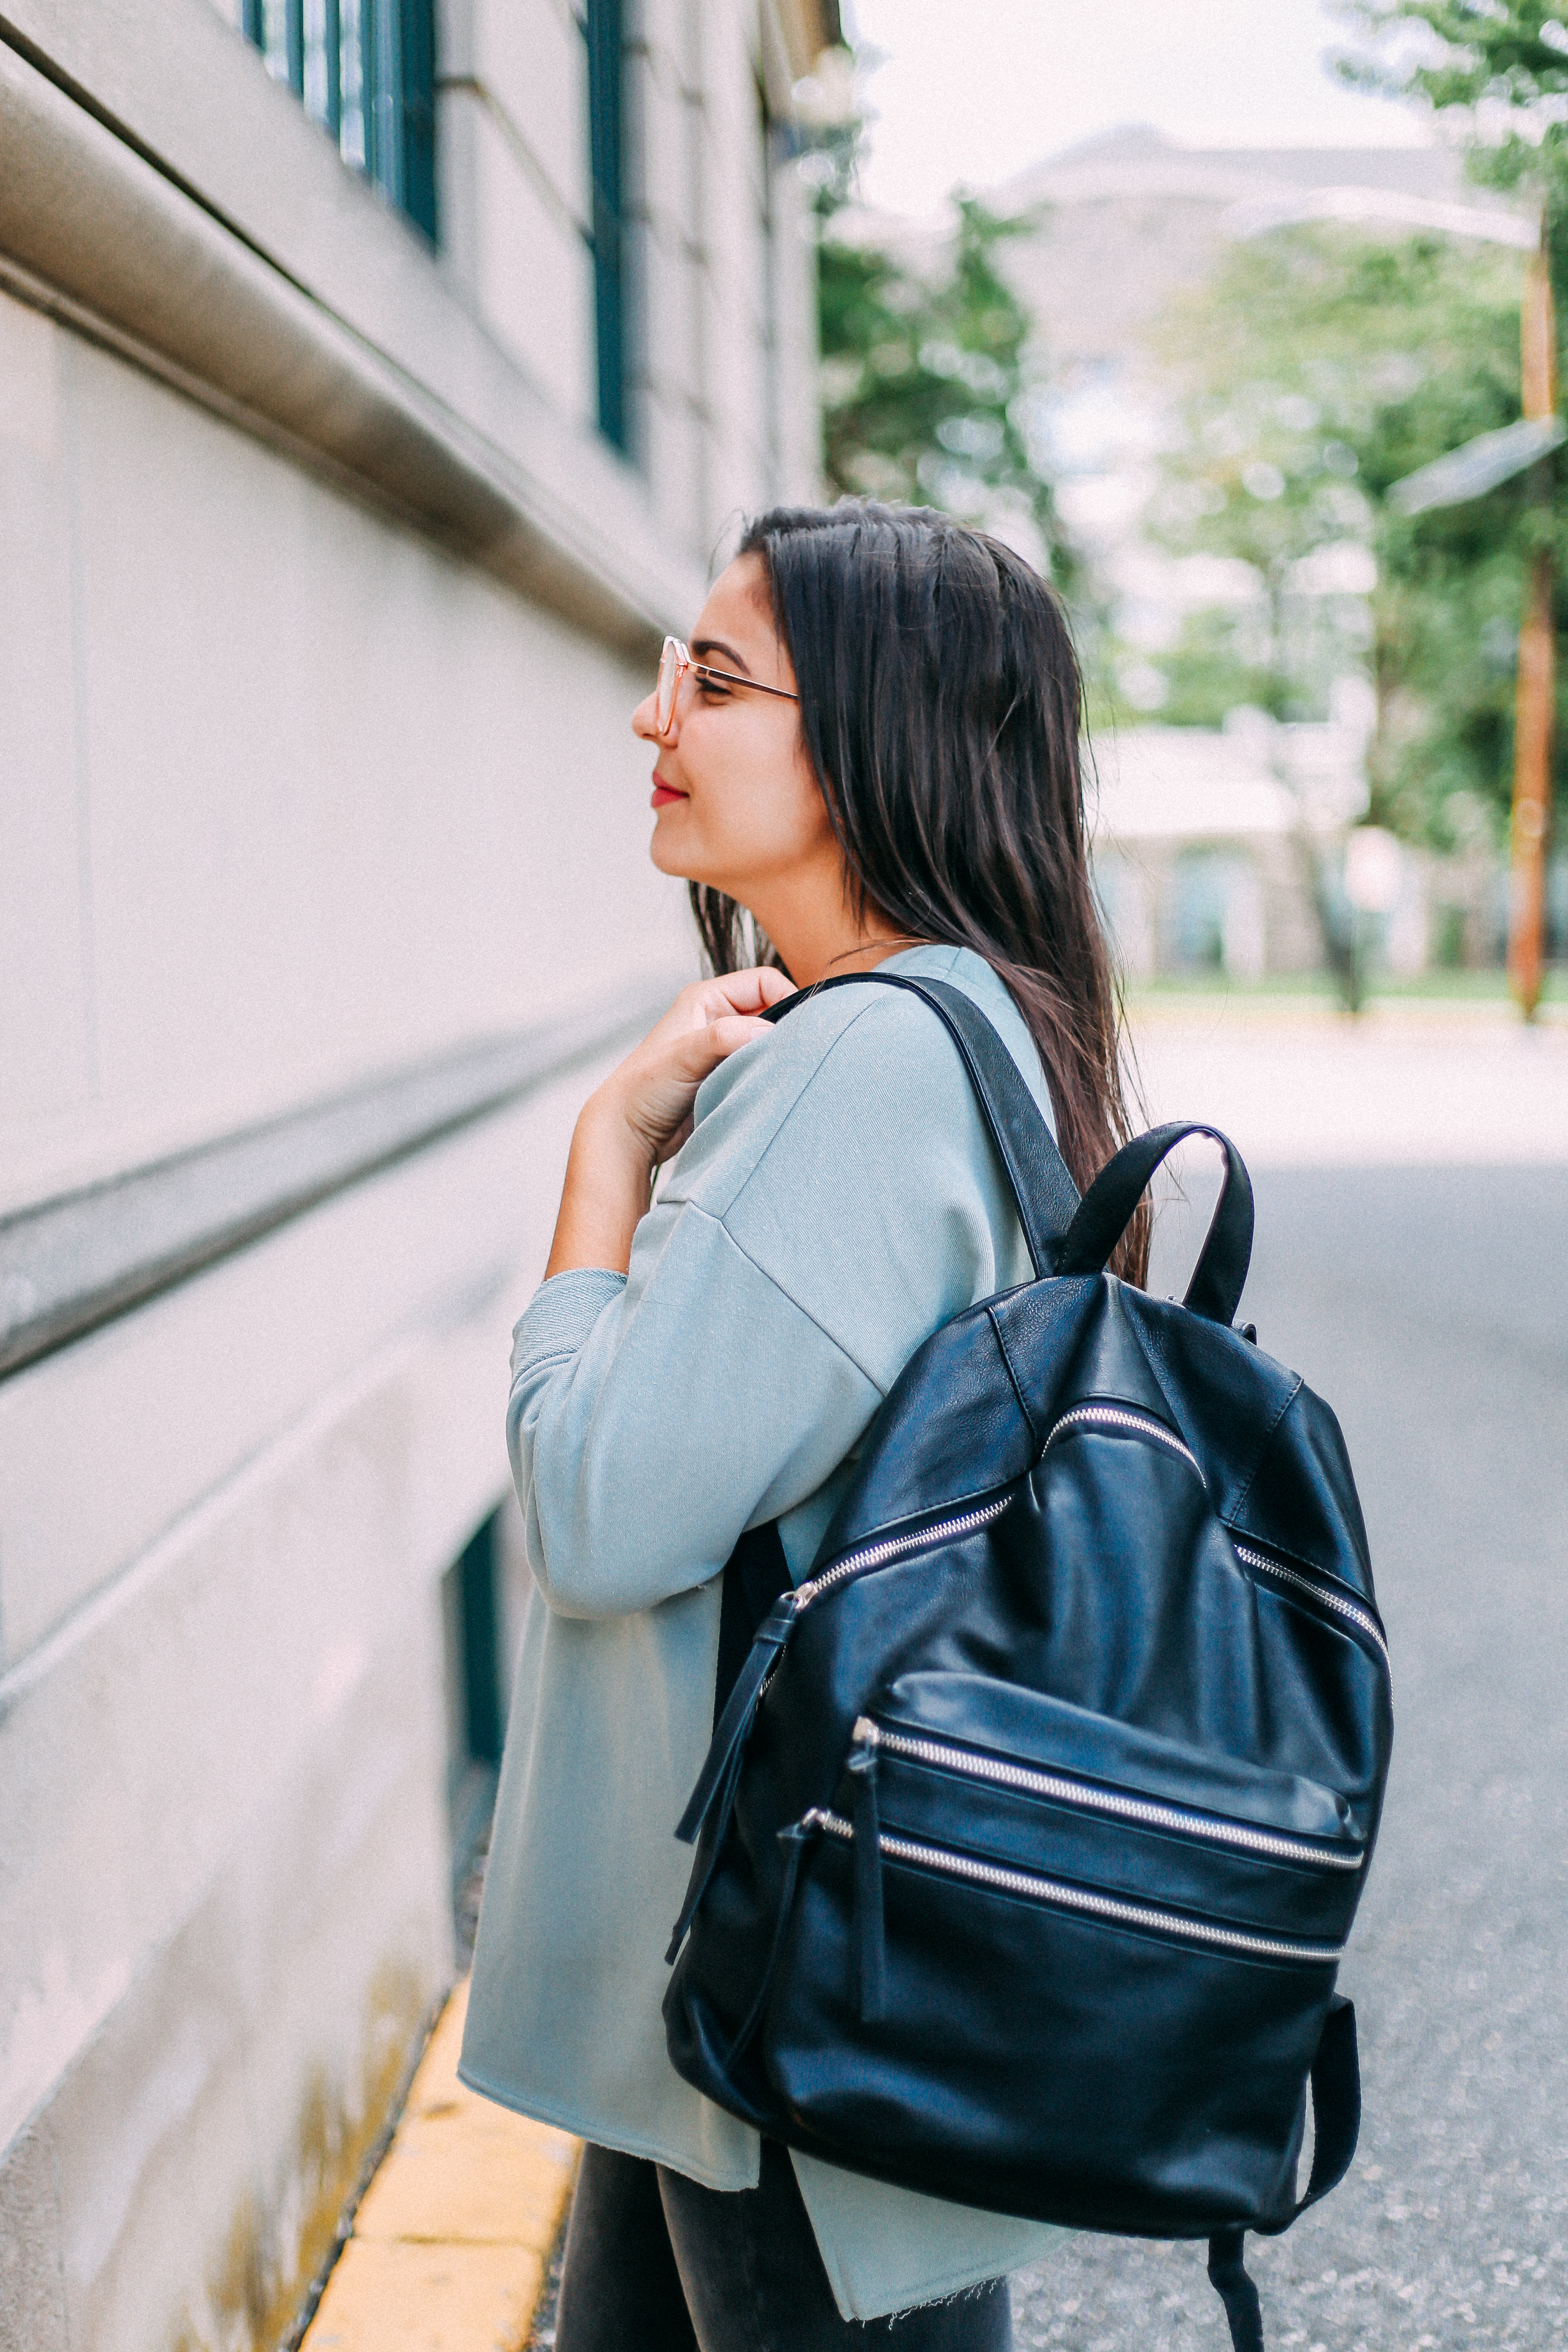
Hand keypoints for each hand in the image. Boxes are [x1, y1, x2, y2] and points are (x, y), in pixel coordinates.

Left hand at [544, 968, 794, 1277]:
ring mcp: (724, 1048)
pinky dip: (770, 1076)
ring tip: (781, 1076)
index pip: (766, 983)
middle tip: (796, 1057)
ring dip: (778, 1057)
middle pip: (773, 1011)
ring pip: (769, 1042)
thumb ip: (725, 1037)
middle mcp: (717, 1018)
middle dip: (786, 1031)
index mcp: (707, 999)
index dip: (788, 1000)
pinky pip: (762, 1067)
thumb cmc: (645, 1089)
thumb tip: (770, 1034)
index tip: (799, 1032)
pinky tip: (771, 1091)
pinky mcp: (728, 1075)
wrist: (628, 1132)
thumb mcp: (685, 1055)